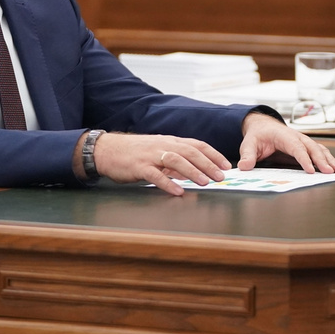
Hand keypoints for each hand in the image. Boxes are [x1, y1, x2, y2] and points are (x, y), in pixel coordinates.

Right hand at [94, 132, 231, 196]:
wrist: (108, 150)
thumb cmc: (135, 152)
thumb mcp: (158, 152)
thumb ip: (175, 161)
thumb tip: (193, 172)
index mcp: (170, 141)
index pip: (197, 145)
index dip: (213, 154)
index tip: (226, 165)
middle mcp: (163, 146)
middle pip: (190, 152)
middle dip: (208, 164)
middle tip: (221, 177)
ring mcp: (151, 156)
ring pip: (176, 161)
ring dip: (192, 172)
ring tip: (205, 182)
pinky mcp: (139, 167)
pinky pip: (155, 175)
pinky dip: (168, 183)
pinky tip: (178, 192)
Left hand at [237, 112, 334, 173]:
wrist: (263, 126)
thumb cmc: (257, 136)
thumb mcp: (249, 144)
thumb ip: (248, 155)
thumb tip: (244, 166)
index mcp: (284, 136)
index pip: (296, 147)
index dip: (304, 159)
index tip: (311, 170)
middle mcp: (297, 137)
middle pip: (312, 148)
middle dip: (322, 160)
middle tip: (330, 172)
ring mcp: (303, 142)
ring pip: (319, 150)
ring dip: (330, 160)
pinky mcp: (306, 148)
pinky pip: (320, 152)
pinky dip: (330, 159)